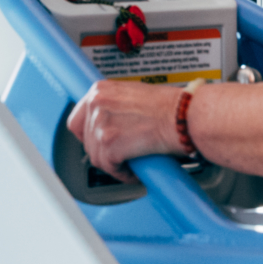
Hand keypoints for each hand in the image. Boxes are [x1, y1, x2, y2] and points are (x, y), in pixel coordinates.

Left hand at [67, 80, 181, 176]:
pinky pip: (108, 167)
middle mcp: (97, 103)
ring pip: (96, 156)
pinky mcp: (109, 143)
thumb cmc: (171, 106)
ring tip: (130, 164)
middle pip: (86, 140)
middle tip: (120, 156)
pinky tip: (134, 171)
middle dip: (103, 151)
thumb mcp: (134, 95)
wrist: (185, 115)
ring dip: (113, 164)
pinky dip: (121, 173)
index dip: (88, 135)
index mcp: (100, 90)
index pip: (77, 118)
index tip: (98, 142)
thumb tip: (110, 123)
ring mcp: (101, 123)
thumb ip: (115, 106)